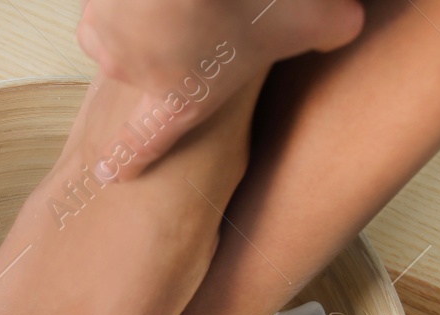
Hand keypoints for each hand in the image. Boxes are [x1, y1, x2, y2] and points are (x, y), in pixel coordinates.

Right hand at [75, 0, 363, 177]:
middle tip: (198, 29)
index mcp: (179, 100)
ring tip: (177, 3)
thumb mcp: (312, 19)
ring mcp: (108, 40)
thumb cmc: (242, 1)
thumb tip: (344, 29)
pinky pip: (109, 5)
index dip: (128, 159)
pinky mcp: (95, 5)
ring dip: (145, 21)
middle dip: (166, 55)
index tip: (110, 172)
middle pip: (142, 77)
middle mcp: (134, 79)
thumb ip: (331, 31)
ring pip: (122, 37)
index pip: (147, 142)